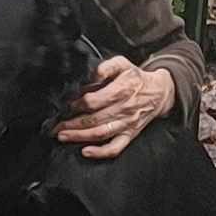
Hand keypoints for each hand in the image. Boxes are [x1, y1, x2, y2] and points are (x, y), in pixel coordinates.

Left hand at [54, 54, 176, 159]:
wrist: (159, 92)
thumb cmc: (136, 78)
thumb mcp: (122, 64)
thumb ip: (105, 67)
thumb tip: (91, 76)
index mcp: (121, 90)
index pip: (93, 101)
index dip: (76, 105)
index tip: (65, 106)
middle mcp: (124, 109)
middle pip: (93, 119)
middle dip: (71, 124)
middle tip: (56, 126)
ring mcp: (127, 124)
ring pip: (100, 134)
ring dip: (79, 137)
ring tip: (63, 136)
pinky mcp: (130, 135)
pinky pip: (115, 148)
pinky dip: (100, 152)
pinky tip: (86, 151)